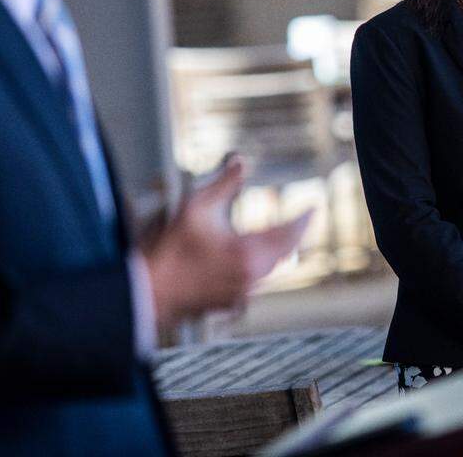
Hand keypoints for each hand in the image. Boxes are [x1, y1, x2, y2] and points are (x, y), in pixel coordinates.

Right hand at [143, 156, 312, 328]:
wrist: (149, 291)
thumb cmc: (169, 252)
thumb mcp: (197, 208)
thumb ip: (225, 183)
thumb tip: (241, 162)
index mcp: (248, 254)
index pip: (290, 234)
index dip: (304, 219)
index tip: (313, 207)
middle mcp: (251, 276)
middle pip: (285, 253)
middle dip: (295, 234)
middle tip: (302, 219)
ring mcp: (242, 293)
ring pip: (272, 270)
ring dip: (280, 251)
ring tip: (283, 234)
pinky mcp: (231, 301)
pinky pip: (257, 282)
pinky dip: (263, 266)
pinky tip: (256, 257)